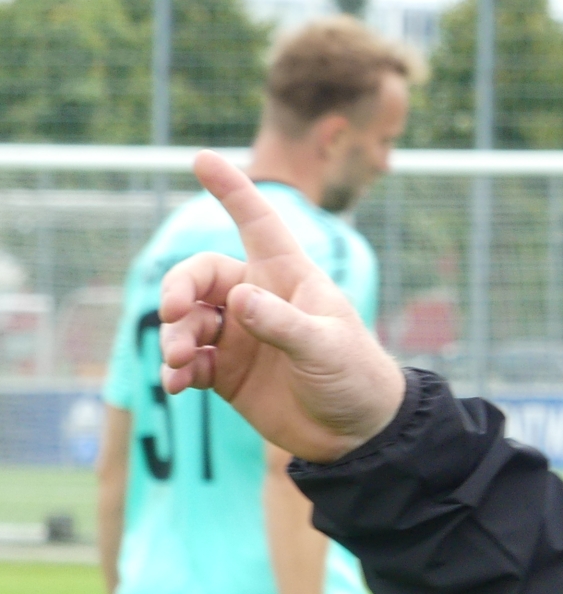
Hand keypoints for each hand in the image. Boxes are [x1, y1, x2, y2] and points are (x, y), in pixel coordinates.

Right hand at [158, 151, 404, 462]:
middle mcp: (259, 299)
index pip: (257, 223)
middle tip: (174, 313)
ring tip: (179, 361)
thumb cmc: (355, 376)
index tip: (202, 159)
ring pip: (188, 321)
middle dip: (179, 289)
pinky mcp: (226, 372)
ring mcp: (240, 335)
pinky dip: (176, 371)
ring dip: (174, 336)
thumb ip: (282, 324)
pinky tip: (175, 386)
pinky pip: (187, 362)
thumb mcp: (325, 348)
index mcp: (289, 278)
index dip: (233, 191)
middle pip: (201, 276)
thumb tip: (237, 300)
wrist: (358, 434)